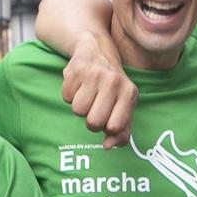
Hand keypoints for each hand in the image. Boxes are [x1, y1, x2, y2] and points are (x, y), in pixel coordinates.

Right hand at [61, 33, 135, 148]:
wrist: (97, 50)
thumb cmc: (112, 87)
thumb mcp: (124, 107)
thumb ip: (122, 132)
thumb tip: (108, 146)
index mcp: (129, 93)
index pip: (114, 128)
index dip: (107, 128)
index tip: (108, 118)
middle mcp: (114, 82)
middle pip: (93, 123)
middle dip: (91, 121)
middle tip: (95, 108)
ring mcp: (94, 74)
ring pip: (78, 111)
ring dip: (80, 107)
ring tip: (87, 94)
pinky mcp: (76, 68)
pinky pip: (66, 97)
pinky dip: (70, 95)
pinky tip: (79, 85)